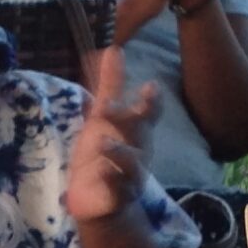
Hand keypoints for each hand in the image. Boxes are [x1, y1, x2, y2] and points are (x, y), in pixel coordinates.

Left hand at [65, 50, 158, 222]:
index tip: (150, 87)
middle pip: (139, 135)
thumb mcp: (101, 118)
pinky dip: (112, 181)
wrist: (97, 198)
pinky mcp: (117, 197)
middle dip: (129, 121)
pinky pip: (117, 189)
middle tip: (108, 107)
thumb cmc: (102, 152)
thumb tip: (113, 49)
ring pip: (131, 163)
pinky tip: (102, 173)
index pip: (149, 114)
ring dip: (118, 152)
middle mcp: (138, 152)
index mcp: (136, 131)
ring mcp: (130, 175)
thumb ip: (110, 86)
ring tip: (103, 143)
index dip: (150, 102)